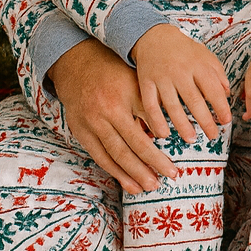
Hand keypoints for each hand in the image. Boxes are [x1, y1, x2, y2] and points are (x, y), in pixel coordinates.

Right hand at [49, 37, 178, 195]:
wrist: (78, 62)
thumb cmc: (114, 71)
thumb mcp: (136, 82)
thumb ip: (148, 107)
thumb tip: (164, 134)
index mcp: (120, 102)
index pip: (142, 135)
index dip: (157, 155)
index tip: (173, 169)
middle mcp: (103, 116)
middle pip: (128, 149)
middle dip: (148, 168)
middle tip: (166, 181)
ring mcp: (89, 125)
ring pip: (113, 156)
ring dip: (131, 175)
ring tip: (147, 187)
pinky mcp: (80, 131)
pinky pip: (98, 156)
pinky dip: (113, 171)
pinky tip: (127, 183)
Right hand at [133, 23, 231, 144]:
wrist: (154, 36)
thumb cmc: (184, 49)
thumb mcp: (205, 56)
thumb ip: (218, 74)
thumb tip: (227, 95)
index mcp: (198, 65)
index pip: (213, 90)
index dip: (221, 107)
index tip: (226, 121)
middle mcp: (181, 72)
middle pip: (194, 101)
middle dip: (205, 121)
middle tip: (213, 135)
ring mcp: (162, 78)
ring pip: (173, 106)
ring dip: (183, 125)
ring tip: (192, 139)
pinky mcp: (146, 83)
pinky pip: (150, 105)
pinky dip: (156, 121)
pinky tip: (163, 134)